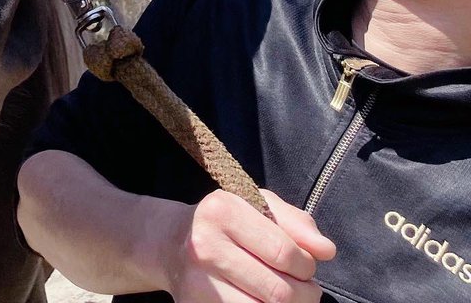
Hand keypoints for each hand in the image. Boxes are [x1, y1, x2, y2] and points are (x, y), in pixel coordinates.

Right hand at [160, 189, 335, 302]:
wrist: (171, 243)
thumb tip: (326, 250)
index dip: (308, 266)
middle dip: (304, 295)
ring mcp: (198, 282)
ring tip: (289, 298)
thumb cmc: (225, 222)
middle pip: (278, 291)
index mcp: (222, 210)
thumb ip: (295, 222)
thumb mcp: (257, 205)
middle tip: (305, 289)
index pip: (285, 252)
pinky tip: (265, 302)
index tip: (308, 266)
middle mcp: (206, 245)